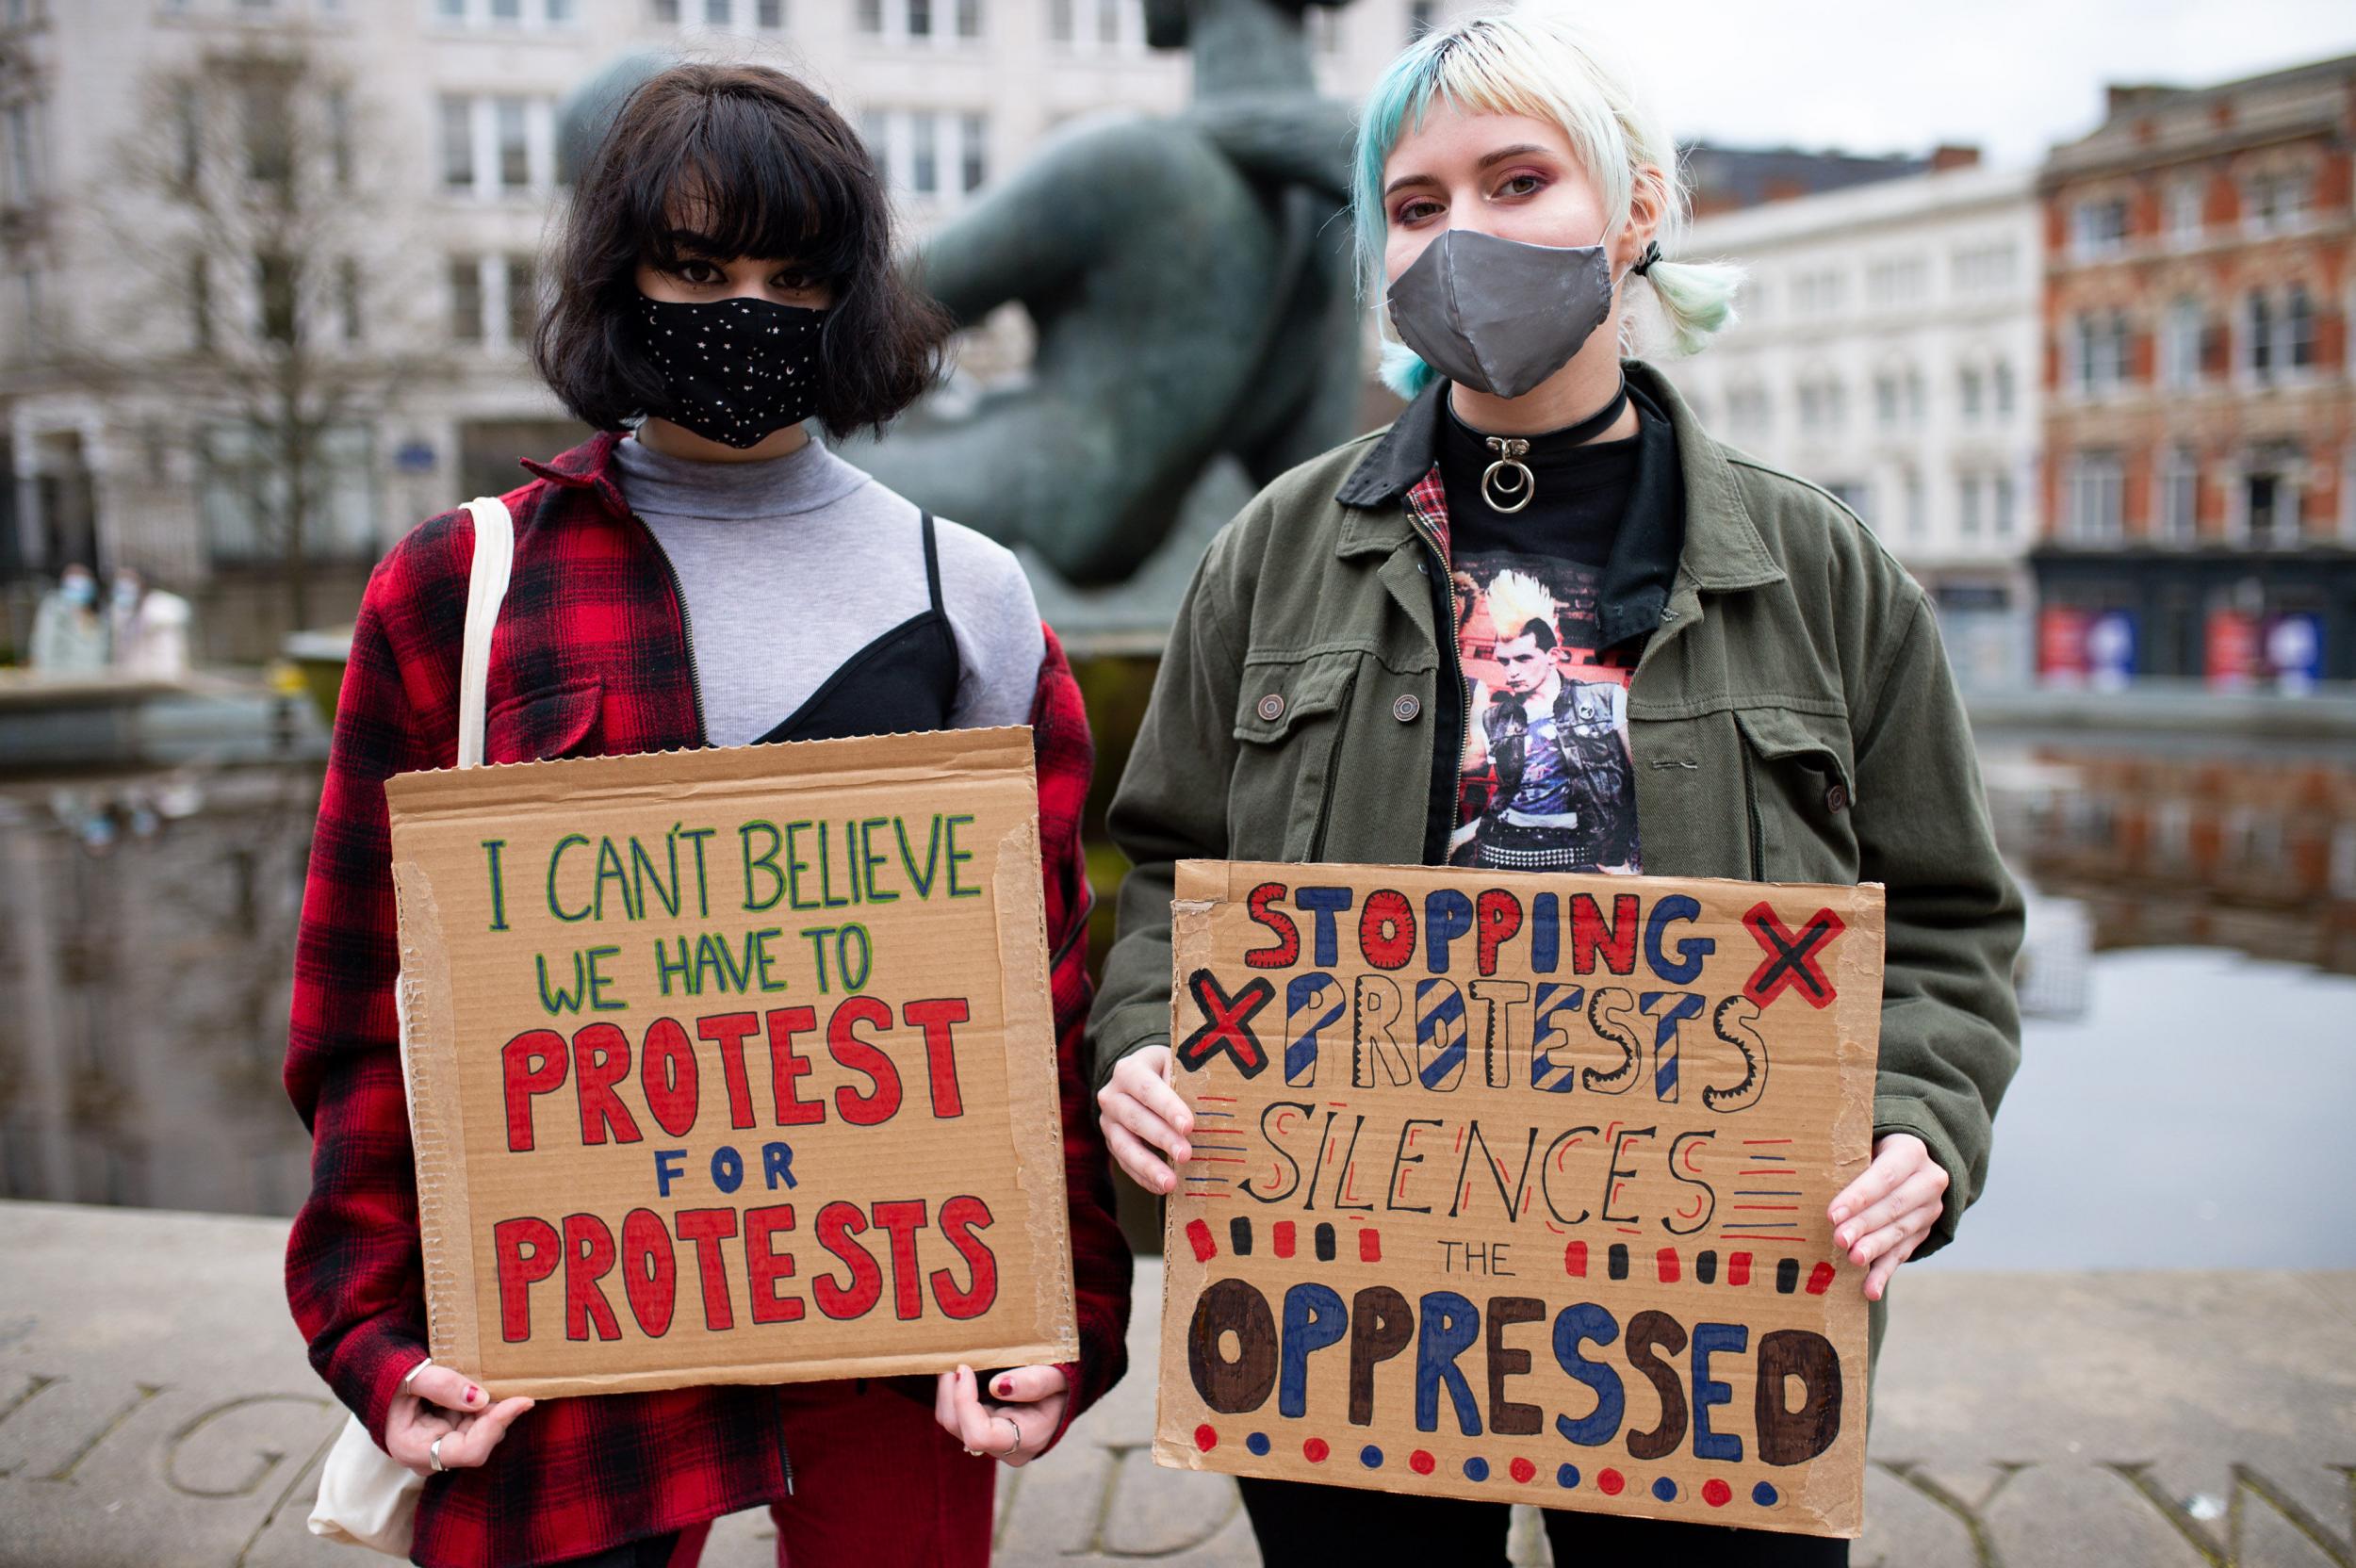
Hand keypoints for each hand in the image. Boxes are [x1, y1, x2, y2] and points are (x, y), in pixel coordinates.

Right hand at [384, 1362, 534, 1477]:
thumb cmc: (387, 1376)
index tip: (523, 1401)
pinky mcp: (448, 1436)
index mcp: (413, 1449)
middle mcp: (429, 1457)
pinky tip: (481, 1387)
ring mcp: (440, 1448)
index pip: (468, 1450)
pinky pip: (476, 1424)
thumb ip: (441, 1385)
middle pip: (480, 1442)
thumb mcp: (410, 1376)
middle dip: (498, 1414)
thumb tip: (480, 1399)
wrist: (376, 1377)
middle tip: (508, 1382)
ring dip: (492, 1408)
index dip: (497, 1426)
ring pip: (482, 1433)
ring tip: (486, 1380)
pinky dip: (484, 1405)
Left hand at [934, 1363, 1067, 1467]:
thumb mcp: (1057, 1377)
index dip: (964, 1402)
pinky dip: (952, 1394)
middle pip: (959, 1428)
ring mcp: (992, 1445)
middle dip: (950, 1391)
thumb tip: (997, 1386)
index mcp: (1027, 1439)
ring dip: (948, 1391)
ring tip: (956, 1362)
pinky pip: (955, 1418)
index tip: (964, 1368)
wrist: (1065, 1395)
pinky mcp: (982, 1434)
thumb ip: (1034, 1382)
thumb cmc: (1063, 1384)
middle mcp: (1006, 1450)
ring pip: (952, 1423)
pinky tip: (961, 1374)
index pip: (979, 1435)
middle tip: (953, 1357)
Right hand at [1096, 1046, 1189, 1194]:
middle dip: (1162, 1138)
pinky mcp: (1111, 1142)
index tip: (1189, 1126)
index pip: (1148, 1089)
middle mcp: (1112, 1095)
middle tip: (1186, 1155)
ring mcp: (1108, 1121)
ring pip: (1124, 1145)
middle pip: (1136, 1118)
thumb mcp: (1177, 1066)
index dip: (1168, 1108)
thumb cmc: (1168, 1071)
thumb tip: (1210, 1111)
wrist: (1141, 1076)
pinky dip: (1143, 1177)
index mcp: (1130, 1070)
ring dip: (1148, 1165)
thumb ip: (1187, 1083)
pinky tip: (1162, 1188)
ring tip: (1170, 1183)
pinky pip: (1124, 1163)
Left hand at [1826, 1133, 1948, 1302]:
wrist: (1908, 1164)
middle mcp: (1928, 1180)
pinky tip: (1869, 1290)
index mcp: (1910, 1151)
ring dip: (1875, 1249)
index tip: (1832, 1214)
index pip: (1884, 1176)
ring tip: (1853, 1260)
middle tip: (1839, 1240)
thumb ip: (1845, 1157)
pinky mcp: (1924, 1232)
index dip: (1858, 1196)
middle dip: (1864, 1225)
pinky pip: (1903, 1254)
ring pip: (1899, 1232)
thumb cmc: (1869, 1151)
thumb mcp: (1863, 1144)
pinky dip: (1884, 1273)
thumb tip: (1802, 1172)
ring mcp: (1929, 1209)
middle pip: (1893, 1206)